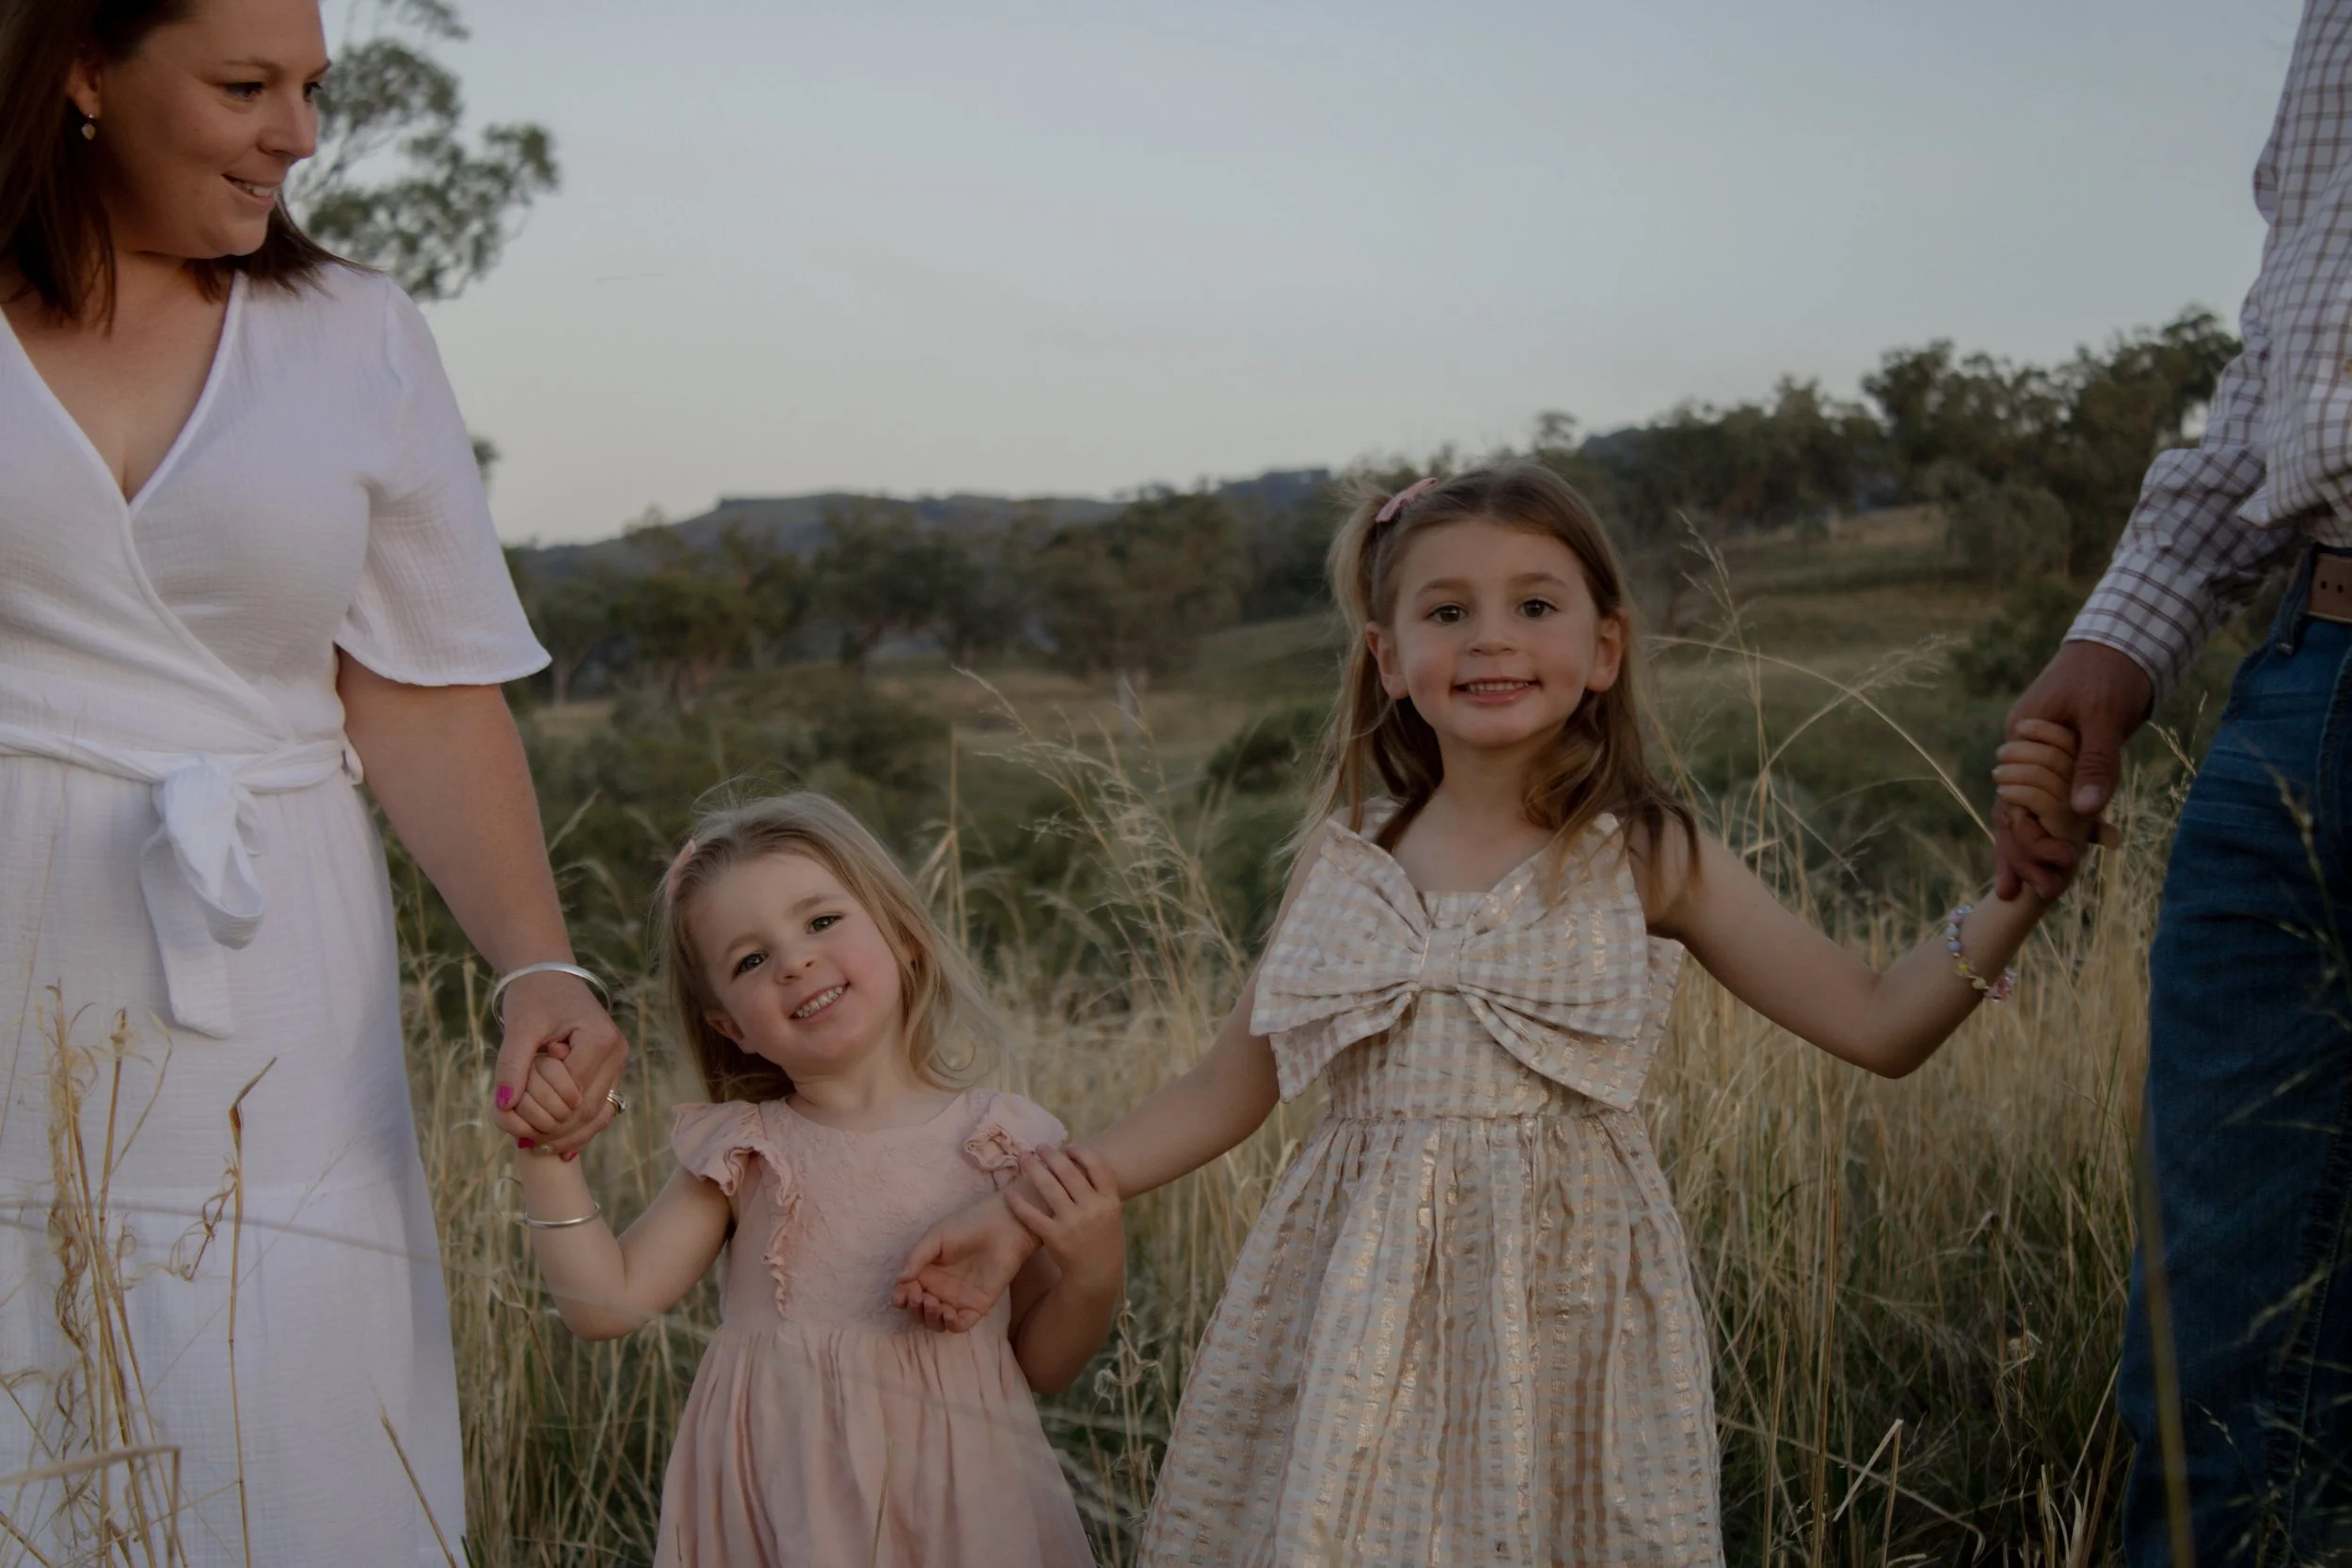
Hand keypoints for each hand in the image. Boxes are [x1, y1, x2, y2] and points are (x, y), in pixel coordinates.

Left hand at [492, 970, 627, 1156]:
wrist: (549, 976)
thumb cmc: (534, 996)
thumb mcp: (519, 1027)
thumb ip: (512, 1064)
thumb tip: (503, 1104)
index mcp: (600, 1040)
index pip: (572, 1094)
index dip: (541, 1113)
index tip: (511, 1123)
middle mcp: (617, 1053)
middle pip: (588, 1111)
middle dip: (554, 1131)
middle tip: (521, 1145)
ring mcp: (617, 1063)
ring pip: (596, 1115)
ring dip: (567, 1134)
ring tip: (535, 1148)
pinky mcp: (609, 1070)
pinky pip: (597, 1107)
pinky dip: (577, 1126)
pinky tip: (555, 1144)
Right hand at [892, 1192, 1039, 1332]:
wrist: (1002, 1225)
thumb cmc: (968, 1225)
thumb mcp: (936, 1237)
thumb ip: (917, 1257)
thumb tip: (900, 1279)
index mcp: (927, 1273)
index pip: (907, 1293)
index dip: (901, 1298)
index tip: (902, 1295)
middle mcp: (940, 1289)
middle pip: (919, 1311)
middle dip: (915, 1309)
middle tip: (919, 1297)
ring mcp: (958, 1299)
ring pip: (937, 1322)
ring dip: (930, 1319)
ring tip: (934, 1303)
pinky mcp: (978, 1306)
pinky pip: (960, 1325)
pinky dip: (950, 1324)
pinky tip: (948, 1312)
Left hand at [1005, 1147, 1123, 1292]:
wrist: (1097, 1273)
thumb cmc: (1101, 1237)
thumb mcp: (1110, 1212)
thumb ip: (1098, 1190)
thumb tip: (1075, 1160)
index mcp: (1110, 1201)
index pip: (1098, 1167)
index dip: (1083, 1153)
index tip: (1069, 1147)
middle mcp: (1093, 1209)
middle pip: (1070, 1173)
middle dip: (1052, 1155)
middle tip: (1040, 1146)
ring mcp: (1074, 1223)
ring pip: (1049, 1188)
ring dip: (1034, 1168)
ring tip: (1024, 1157)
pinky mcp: (1055, 1237)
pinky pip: (1032, 1216)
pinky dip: (1018, 1202)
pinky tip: (1010, 1192)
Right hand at [1996, 640, 2151, 899]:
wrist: (2123, 642)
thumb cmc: (2109, 672)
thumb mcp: (2104, 716)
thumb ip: (2095, 763)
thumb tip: (2085, 814)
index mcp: (2021, 738)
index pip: (2011, 802)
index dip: (2020, 844)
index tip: (2036, 878)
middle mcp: (2024, 752)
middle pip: (2014, 813)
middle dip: (2023, 857)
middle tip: (2035, 896)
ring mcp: (2042, 756)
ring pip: (2032, 810)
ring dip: (2040, 847)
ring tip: (2045, 888)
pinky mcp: (2064, 758)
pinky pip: (2057, 797)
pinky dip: (2067, 823)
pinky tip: (2086, 847)